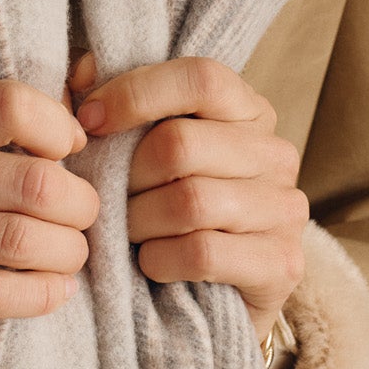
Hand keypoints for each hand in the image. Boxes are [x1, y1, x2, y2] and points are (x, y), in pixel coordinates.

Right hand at [0, 78, 98, 368]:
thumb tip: (87, 102)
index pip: (7, 105)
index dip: (58, 129)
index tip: (73, 153)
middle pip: (28, 179)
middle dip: (78, 204)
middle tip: (86, 218)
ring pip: (16, 238)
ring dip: (66, 252)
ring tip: (74, 255)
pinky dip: (40, 294)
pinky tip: (57, 291)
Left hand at [70, 53, 307, 338]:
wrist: (210, 301)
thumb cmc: (165, 210)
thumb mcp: (141, 150)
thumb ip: (111, 102)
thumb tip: (83, 68)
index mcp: (247, 111)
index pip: (199, 78)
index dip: (136, 94)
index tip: (88, 122)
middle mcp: (275, 153)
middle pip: (180, 144)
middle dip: (126, 177)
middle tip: (109, 200)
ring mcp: (285, 208)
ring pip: (189, 202)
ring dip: (139, 223)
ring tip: (130, 234)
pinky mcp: (283, 263)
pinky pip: (202, 252)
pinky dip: (160, 261)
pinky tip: (152, 264)